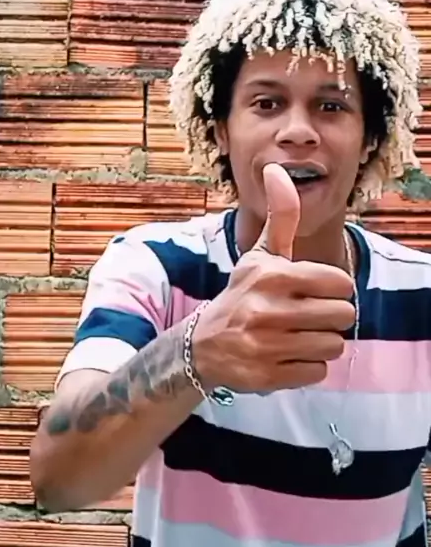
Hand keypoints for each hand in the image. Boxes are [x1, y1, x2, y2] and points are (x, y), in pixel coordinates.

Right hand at [193, 164, 353, 392]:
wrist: (203, 344)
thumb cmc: (244, 293)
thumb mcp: (261, 254)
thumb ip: (280, 215)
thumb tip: (278, 169)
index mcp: (273, 275)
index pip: (342, 283)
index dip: (335, 288)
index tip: (315, 291)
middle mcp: (267, 310)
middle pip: (342, 316)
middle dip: (330, 317)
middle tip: (307, 316)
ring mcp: (266, 346)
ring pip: (333, 346)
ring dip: (321, 343)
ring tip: (297, 336)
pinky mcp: (266, 376)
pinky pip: (317, 373)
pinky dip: (307, 367)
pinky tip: (286, 356)